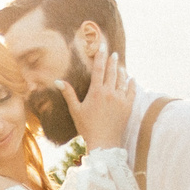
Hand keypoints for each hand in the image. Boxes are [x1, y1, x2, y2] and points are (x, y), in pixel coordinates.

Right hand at [58, 32, 138, 155]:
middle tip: (114, 53)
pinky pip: (131, 91)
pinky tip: (131, 79)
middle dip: (113, 61)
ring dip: (122, 71)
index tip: (102, 47)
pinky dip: (131, 84)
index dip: (100, 57)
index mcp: (96, 92)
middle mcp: (110, 93)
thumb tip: (57, 81)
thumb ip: (68, 94)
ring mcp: (120, 99)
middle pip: (112, 72)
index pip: (99, 70)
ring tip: (121, 66)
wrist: (104, 142)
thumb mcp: (75, 110)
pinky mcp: (128, 106)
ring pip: (122, 80)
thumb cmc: (87, 127)